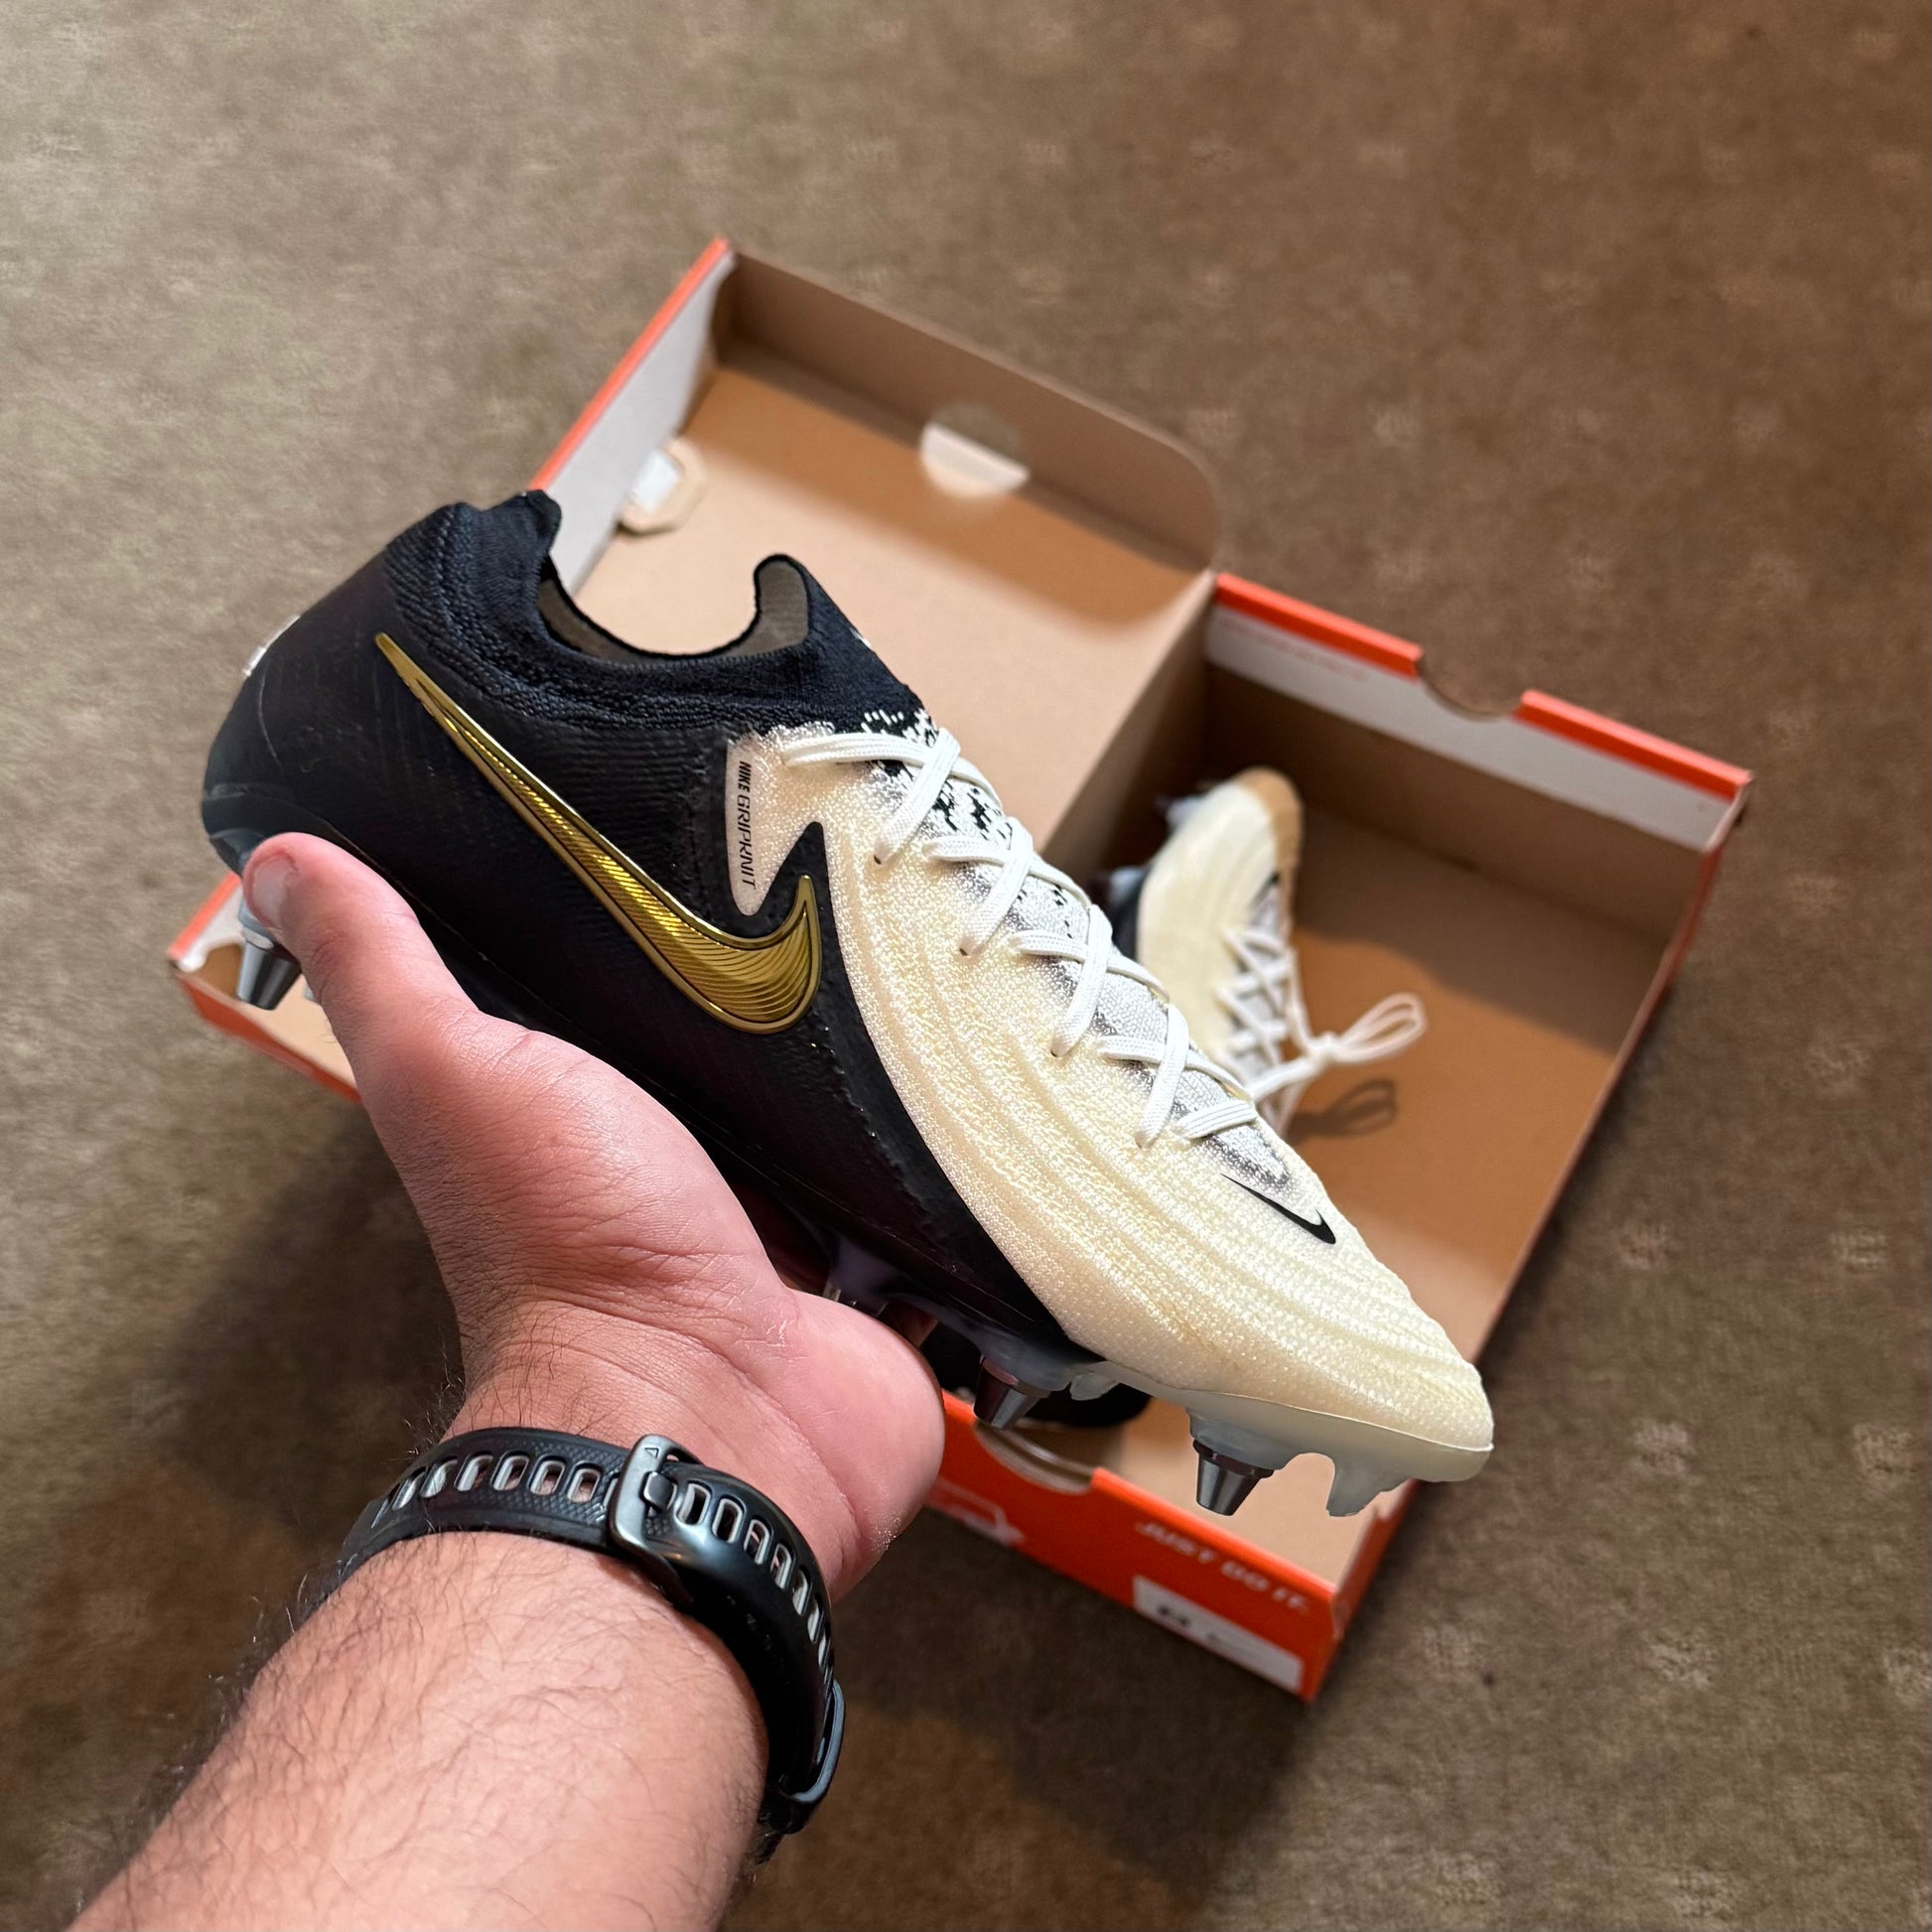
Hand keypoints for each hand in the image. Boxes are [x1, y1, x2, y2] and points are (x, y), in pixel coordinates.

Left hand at [241, 833, 943, 1598]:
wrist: (708, 1415)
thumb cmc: (570, 1246)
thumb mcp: (456, 1070)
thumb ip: (382, 970)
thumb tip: (279, 859)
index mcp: (602, 1108)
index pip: (653, 990)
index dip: (685, 916)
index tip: (733, 810)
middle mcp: (702, 1166)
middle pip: (771, 1047)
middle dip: (817, 976)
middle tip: (877, 865)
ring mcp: (806, 1226)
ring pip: (869, 1117)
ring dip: (903, 1060)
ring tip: (960, 942)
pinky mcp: (891, 1272)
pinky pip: (946, 1197)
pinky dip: (970, 1155)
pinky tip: (1005, 1072)